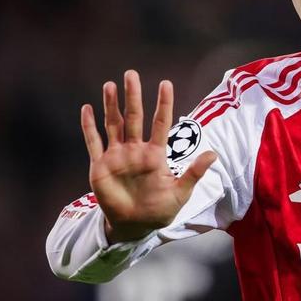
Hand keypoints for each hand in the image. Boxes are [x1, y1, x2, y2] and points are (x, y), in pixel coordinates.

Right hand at [81, 69, 215, 241]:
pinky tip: (86, 109)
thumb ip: (194, 173)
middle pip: (134, 117)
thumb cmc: (159, 210)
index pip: (160, 123)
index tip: (166, 83)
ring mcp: (117, 156)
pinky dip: (89, 126)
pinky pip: (93, 142)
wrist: (135, 226)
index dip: (163, 104)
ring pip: (113, 124)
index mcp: (155, 154)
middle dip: (132, 97)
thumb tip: (214, 154)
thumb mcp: (180, 193)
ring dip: (110, 105)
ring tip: (110, 85)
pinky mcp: (100, 165)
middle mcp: (135, 150)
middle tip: (132, 74)